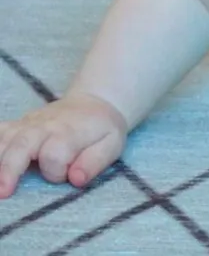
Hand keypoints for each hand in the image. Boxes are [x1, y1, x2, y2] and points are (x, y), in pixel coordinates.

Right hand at [0, 91, 127, 197]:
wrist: (94, 103)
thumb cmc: (102, 129)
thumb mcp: (111, 145)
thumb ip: (95, 162)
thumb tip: (76, 180)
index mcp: (68, 132)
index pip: (54, 154)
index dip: (56, 171)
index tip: (67, 176)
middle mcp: (44, 126)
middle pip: (21, 145)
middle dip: (10, 169)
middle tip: (3, 192)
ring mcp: (27, 124)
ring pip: (4, 139)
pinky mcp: (16, 126)